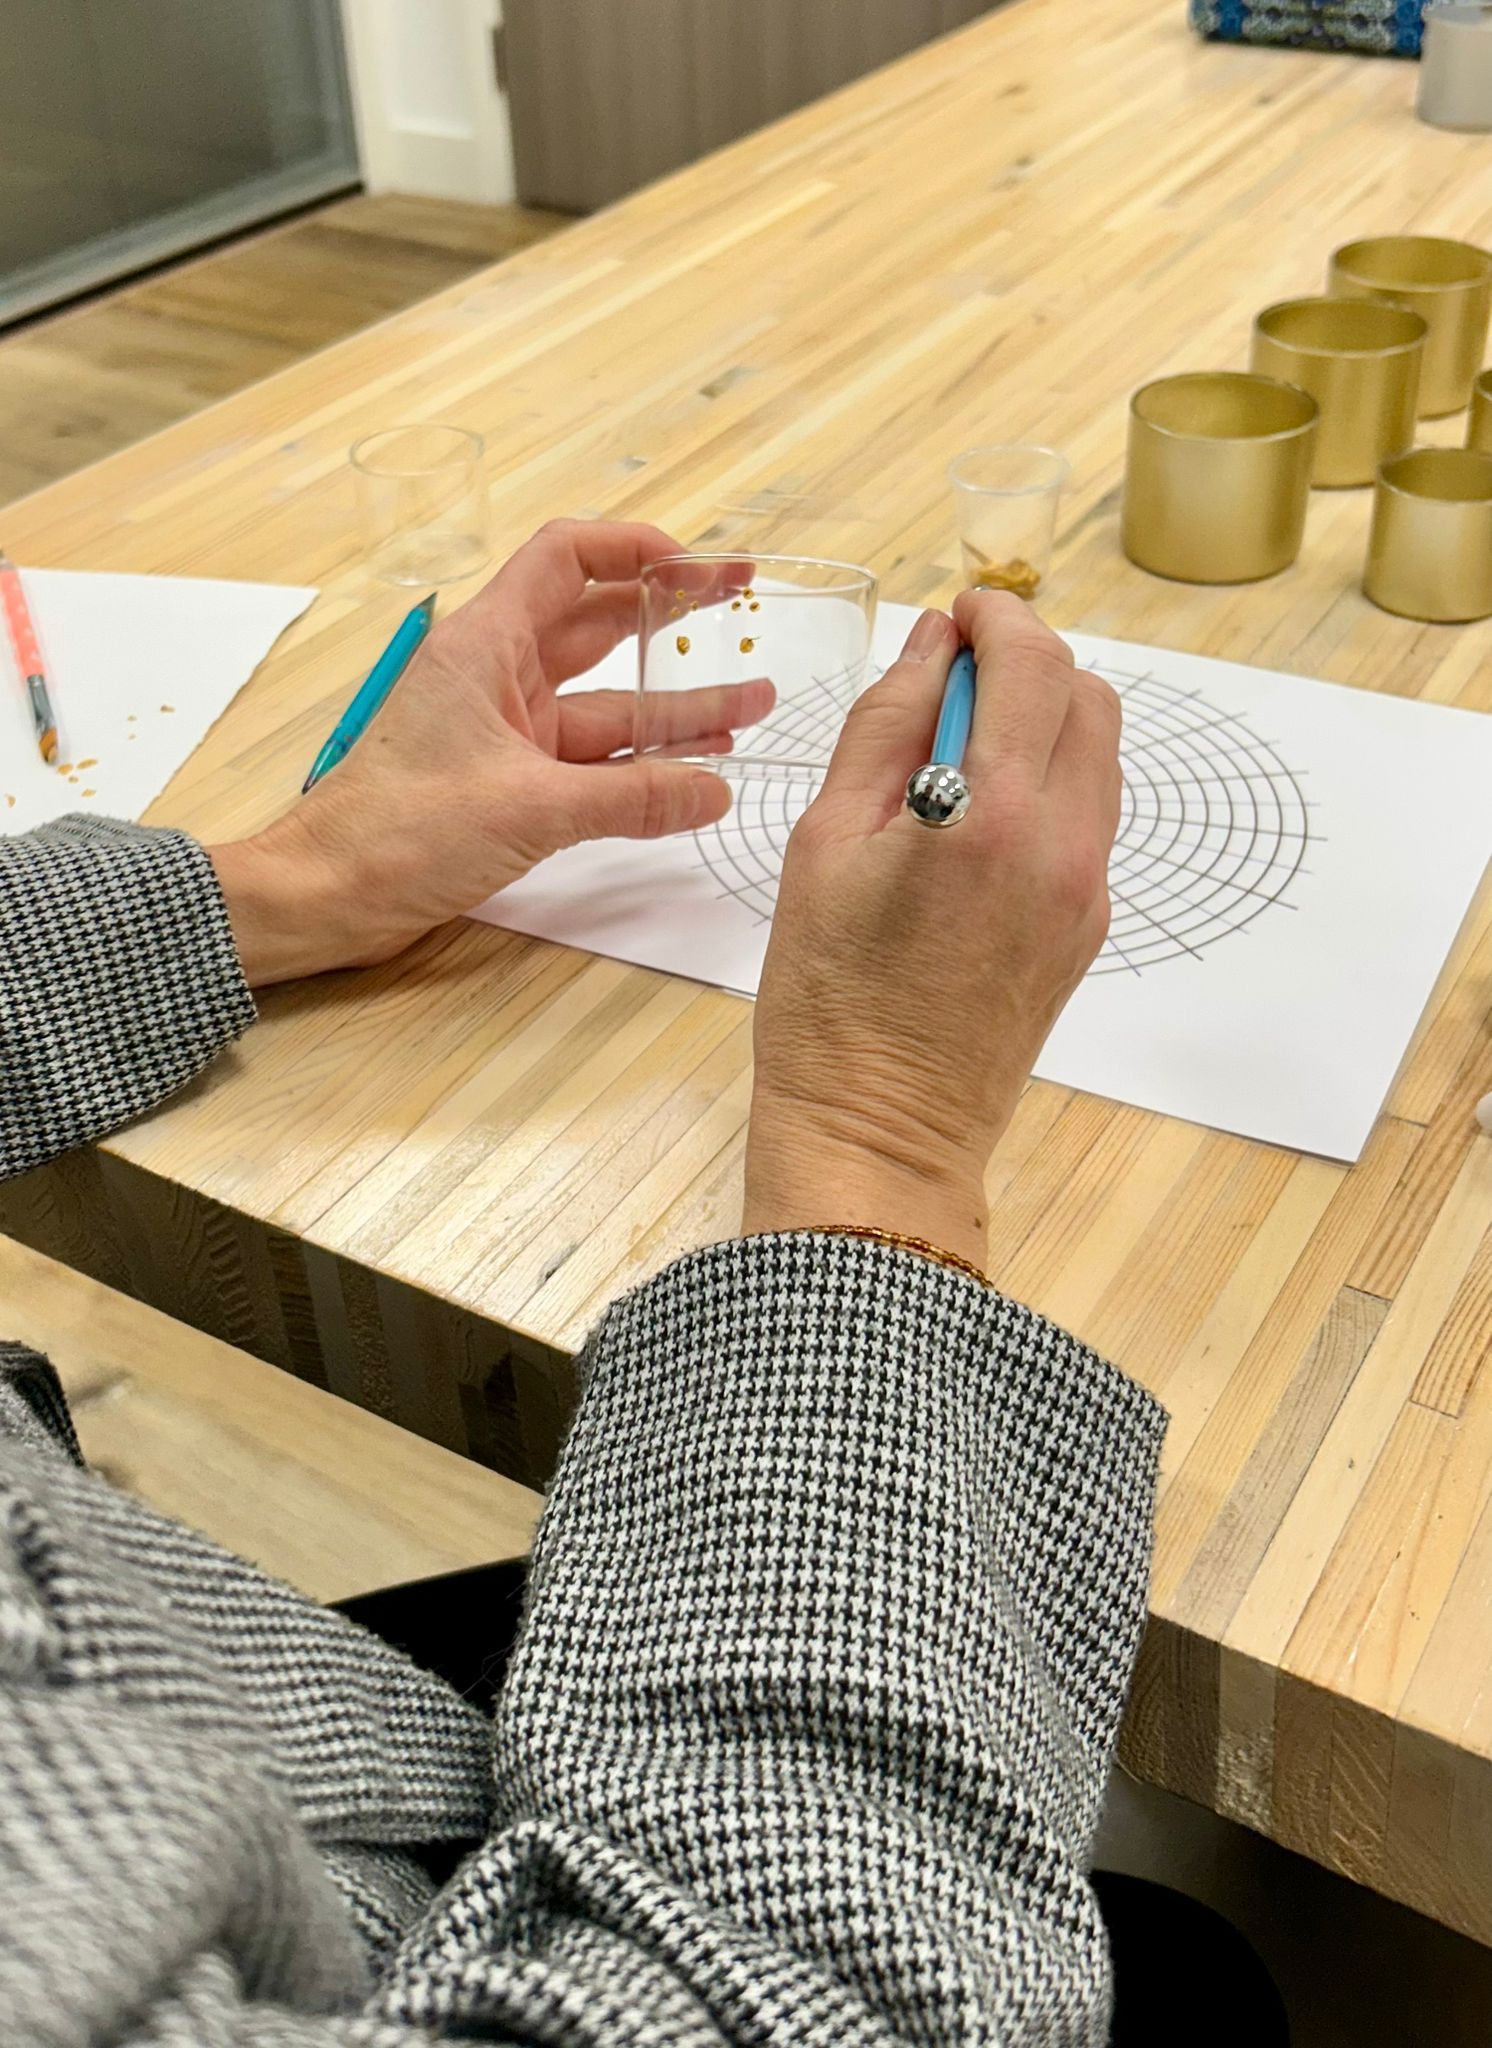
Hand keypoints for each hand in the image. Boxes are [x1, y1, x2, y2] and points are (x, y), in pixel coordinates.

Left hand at [209, 520, 771, 985]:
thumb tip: (714, 792)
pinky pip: (592, 758)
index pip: (567, 559)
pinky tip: (696, 771)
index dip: (635, 549)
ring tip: (752, 705)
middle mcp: (497, 676)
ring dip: (675, 705)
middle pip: (599, 625)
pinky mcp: (508, 781)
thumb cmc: (398, 833)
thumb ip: (633, 798)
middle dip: (672, 619)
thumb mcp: (530, 808)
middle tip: (741, 606)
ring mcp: (504, 730)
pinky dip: (642, 762)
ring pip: (606, 702)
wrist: (329, 895)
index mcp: (486, 646)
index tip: (699, 564)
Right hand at [743, 592, 1120, 1270]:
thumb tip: (929, 644)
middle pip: (1087, 697)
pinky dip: (1048, 781)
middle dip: (1027, 661)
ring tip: (956, 750)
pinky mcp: (1089, 927)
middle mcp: (1064, 846)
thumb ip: (885, 725)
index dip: (997, 617)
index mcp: (989, 816)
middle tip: (952, 677)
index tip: (956, 616)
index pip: (1032, 663)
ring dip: (1042, 720)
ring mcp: (1088, 891)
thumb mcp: (824, 843)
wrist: (880, 1132)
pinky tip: (975, 815)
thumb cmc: (827, 999)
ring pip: (1100, 755)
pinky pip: (1090, 816)